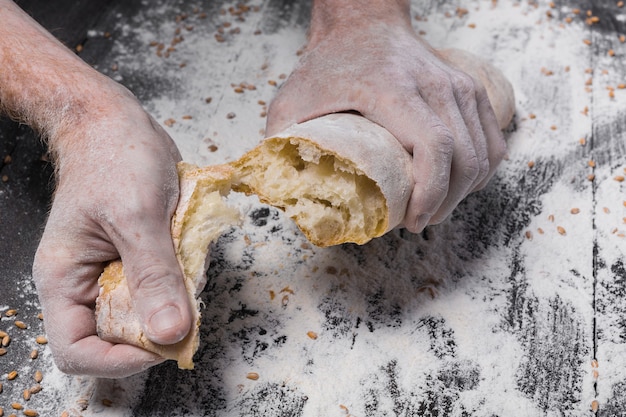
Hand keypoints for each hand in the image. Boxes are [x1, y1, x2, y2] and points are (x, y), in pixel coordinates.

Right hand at [32, 87, 190, 377]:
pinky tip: (190, 257)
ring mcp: (112, 273)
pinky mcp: (137, 260)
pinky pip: (161, 288)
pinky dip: (181, 282)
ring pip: (144, 315)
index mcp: (64, 279)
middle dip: (154, 330)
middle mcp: (85, 283)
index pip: (77, 350)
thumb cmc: (113, 158)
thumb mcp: (137, 216)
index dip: (119, 360)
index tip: (163, 344)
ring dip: (173, 304)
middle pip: (115, 339)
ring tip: (188, 271)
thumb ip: (155, 276)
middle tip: (187, 307)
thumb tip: (170, 334)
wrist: (116, 123)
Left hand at [266, 1, 505, 232]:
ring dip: (464, 192)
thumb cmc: (330, 64)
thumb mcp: (293, 99)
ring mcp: (460, 86)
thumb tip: (278, 190)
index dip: (430, 193)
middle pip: (465, 158)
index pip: (435, 147)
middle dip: (446, 203)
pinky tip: (459, 186)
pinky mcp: (471, 90)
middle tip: (419, 223)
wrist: (365, 23)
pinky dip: (481, 171)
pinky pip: (493, 141)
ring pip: (485, 153)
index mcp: (395, 90)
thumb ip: (281, 142)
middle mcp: (436, 85)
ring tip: (434, 209)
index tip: (412, 221)